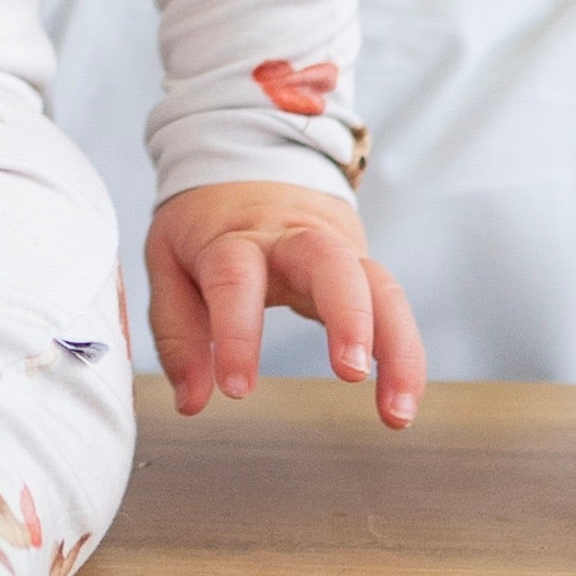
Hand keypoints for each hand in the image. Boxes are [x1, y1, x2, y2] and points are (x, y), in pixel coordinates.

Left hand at [145, 184, 421, 432]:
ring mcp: (338, 249)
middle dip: (348, 315)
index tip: (236, 390)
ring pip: (379, 286)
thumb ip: (178, 336)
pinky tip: (403, 400)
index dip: (237, 333)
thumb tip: (193, 404)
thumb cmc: (207, 228)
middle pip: (331, 263)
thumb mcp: (169, 265)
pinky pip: (394, 306)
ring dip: (397, 348)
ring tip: (396, 411)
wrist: (252, 164)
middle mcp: (293, 239)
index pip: (236, 278)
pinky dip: (405, 354)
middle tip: (349, 372)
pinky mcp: (363, 268)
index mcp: (235, 237)